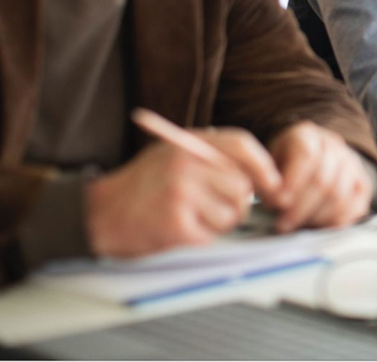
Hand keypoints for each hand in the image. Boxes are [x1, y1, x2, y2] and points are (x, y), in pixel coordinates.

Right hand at [85, 142, 254, 257]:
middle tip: (220, 207)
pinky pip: (212, 235)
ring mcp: (182, 195)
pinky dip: (202, 237)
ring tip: (192, 217)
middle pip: (242, 186)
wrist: (98, 214)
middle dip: (239, 202)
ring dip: (220, 222)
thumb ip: (210, 156)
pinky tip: (180, 229)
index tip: (274, 184)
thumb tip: (259, 173)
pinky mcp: (177, 226)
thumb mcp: (172, 155)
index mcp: (187, 144)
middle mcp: (186, 166)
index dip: (264, 166)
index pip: (242, 146)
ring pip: (232, 214)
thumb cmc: (141, 185)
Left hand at [267, 121, 373, 232]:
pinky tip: (320, 227)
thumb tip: (274, 200)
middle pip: (323, 179)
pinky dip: (337, 221)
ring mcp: (352, 164)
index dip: (293, 182)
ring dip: (317, 217)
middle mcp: (334, 146)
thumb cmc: (285, 164)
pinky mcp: (362, 184)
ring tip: (299, 227)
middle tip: (283, 224)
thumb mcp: (270, 162)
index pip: (307, 155)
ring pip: (339, 195)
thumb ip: (270, 179)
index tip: (277, 203)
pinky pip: (355, 207)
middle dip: (301, 207)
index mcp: (307, 135)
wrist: (312, 159)